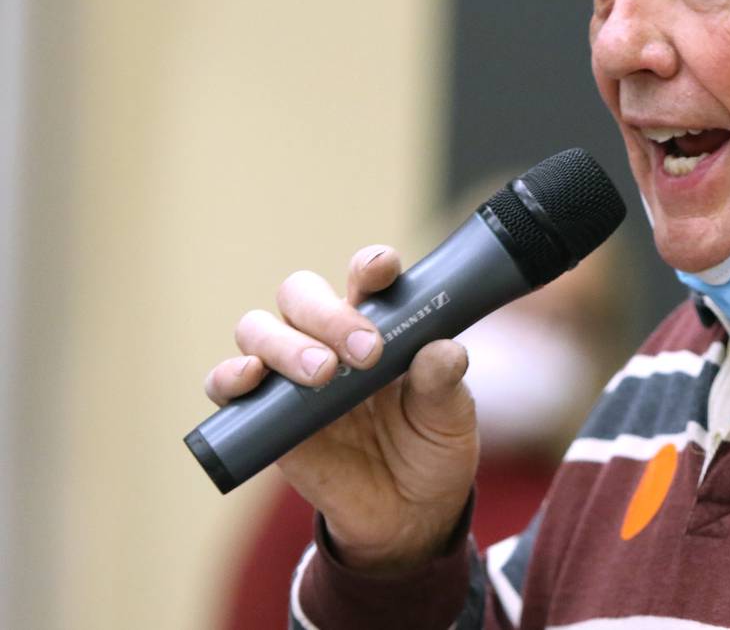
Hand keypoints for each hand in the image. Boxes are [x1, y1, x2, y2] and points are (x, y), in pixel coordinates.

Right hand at [204, 245, 479, 572]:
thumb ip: (444, 383)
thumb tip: (443, 351)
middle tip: (365, 352)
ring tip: (322, 374)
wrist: (406, 516)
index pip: (367, 277)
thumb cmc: (430, 450)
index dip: (370, 265)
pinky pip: (227, 384)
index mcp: (380, 324)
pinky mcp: (262, 415)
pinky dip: (229, 376)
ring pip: (259, 329)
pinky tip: (251, 380)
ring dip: (284, 343)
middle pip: (302, 294)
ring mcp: (290, 374)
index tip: (382, 271)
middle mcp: (328, 338)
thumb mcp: (450, 418)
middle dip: (327, 313)